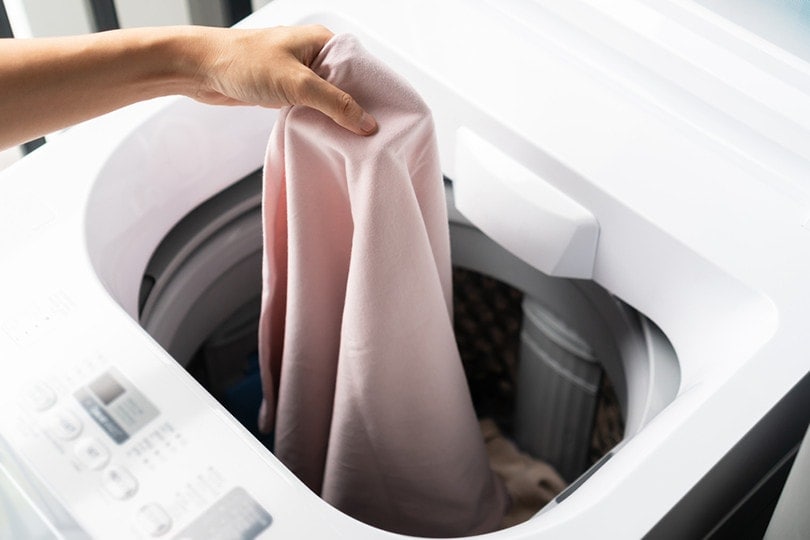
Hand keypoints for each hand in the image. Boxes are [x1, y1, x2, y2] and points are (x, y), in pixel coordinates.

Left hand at [191, 25, 377, 135]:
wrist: (199, 69)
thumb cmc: (242, 62)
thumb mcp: (296, 83)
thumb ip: (334, 103)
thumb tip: (366, 123)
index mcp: (322, 41)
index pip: (360, 68)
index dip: (373, 93)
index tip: (387, 118)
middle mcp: (313, 55)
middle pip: (347, 87)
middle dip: (355, 110)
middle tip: (371, 136)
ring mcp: (299, 74)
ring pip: (328, 100)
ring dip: (335, 118)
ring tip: (353, 140)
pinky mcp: (285, 91)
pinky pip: (312, 109)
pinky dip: (319, 121)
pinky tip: (327, 136)